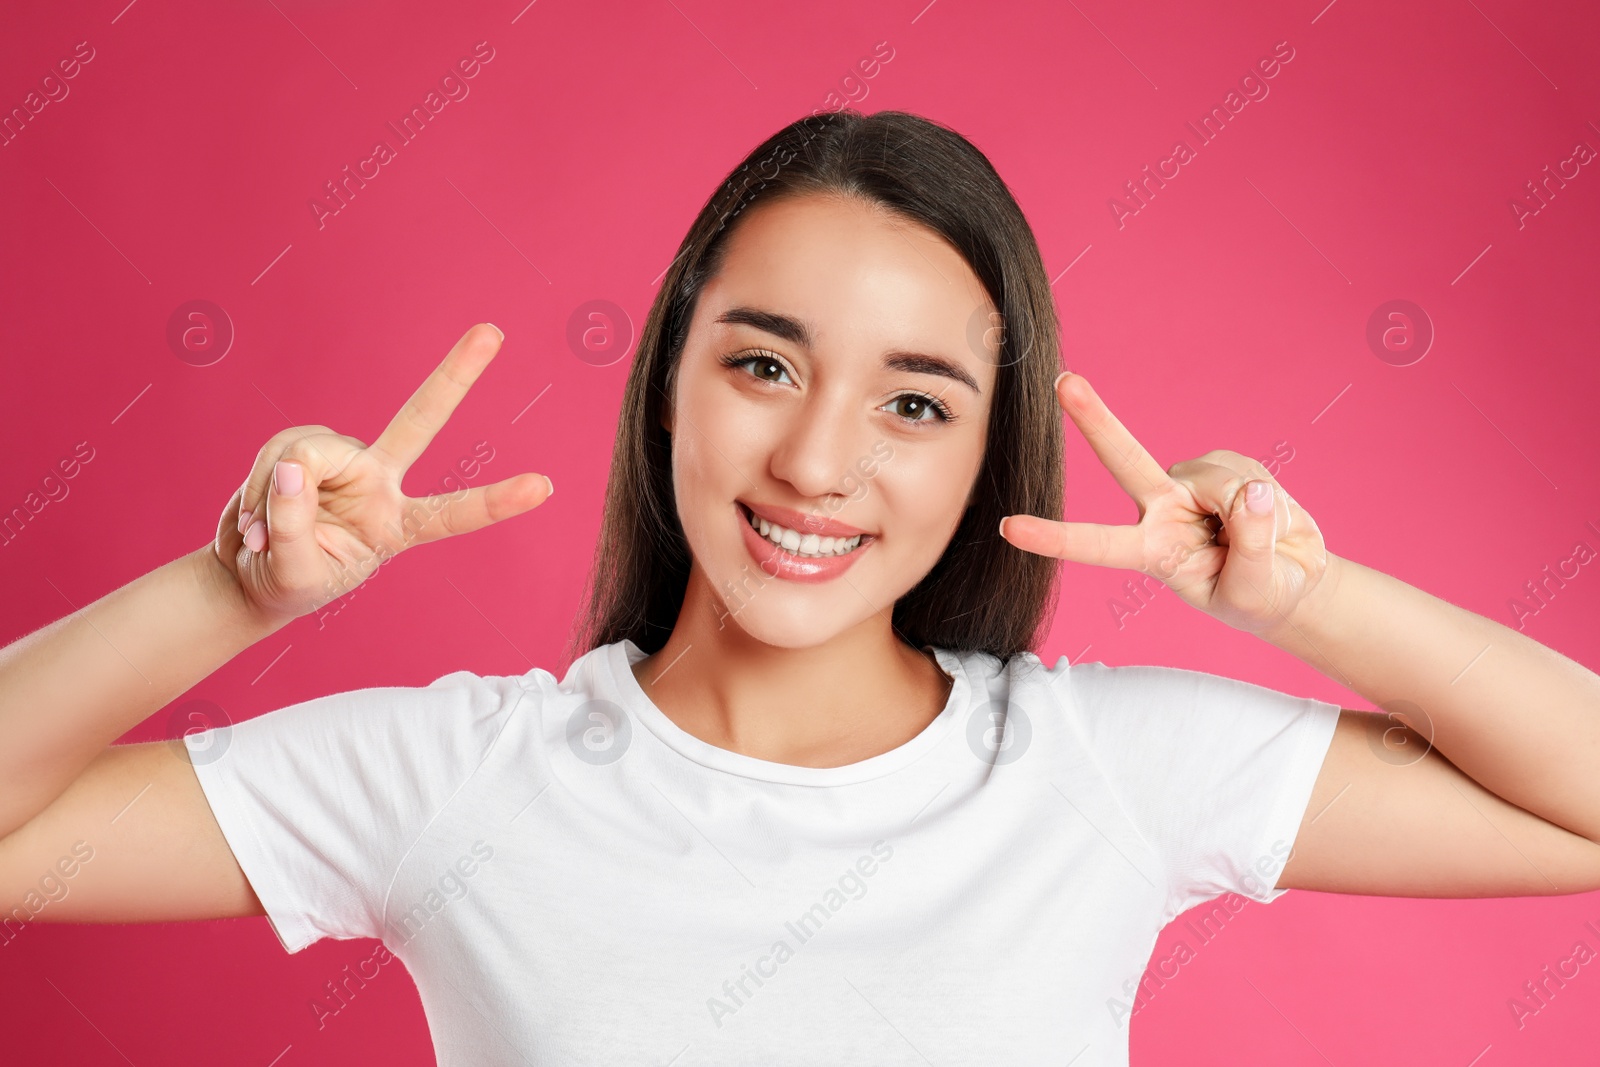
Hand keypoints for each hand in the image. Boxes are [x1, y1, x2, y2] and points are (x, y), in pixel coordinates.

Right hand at [212, 324, 553, 623]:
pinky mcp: (306, 450)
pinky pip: (278, 451)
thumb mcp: (291, 573)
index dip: (496, 501)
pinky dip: (256, 485)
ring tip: (259, 537)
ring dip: (270, 494)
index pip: (454, 512)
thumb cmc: (286, 582)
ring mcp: (345, 461)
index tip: (544, 487)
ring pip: (307, 450)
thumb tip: (290, 468)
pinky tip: (251, 522)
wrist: (251, 575)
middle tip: (494, 332)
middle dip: (455, 374)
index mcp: (398, 526)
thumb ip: (293, 525)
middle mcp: (381, 483)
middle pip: (420, 419)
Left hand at [999, 371, 1330, 636]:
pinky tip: (1269, 514)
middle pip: (1124, 460)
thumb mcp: (1253, 592)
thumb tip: (1248, 493)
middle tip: (1062, 382)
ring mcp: (1189, 484)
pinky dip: (1270, 499)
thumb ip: (1250, 547)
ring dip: (1255, 511)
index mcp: (1151, 551)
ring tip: (1264, 541)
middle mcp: (1160, 509)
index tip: (1008, 527)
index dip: (1054, 538)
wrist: (1290, 579)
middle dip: (1095, 419)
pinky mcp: (1222, 467)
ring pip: (1219, 480)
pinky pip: (1249, 474)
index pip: (1096, 544)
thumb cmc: (1259, 595)